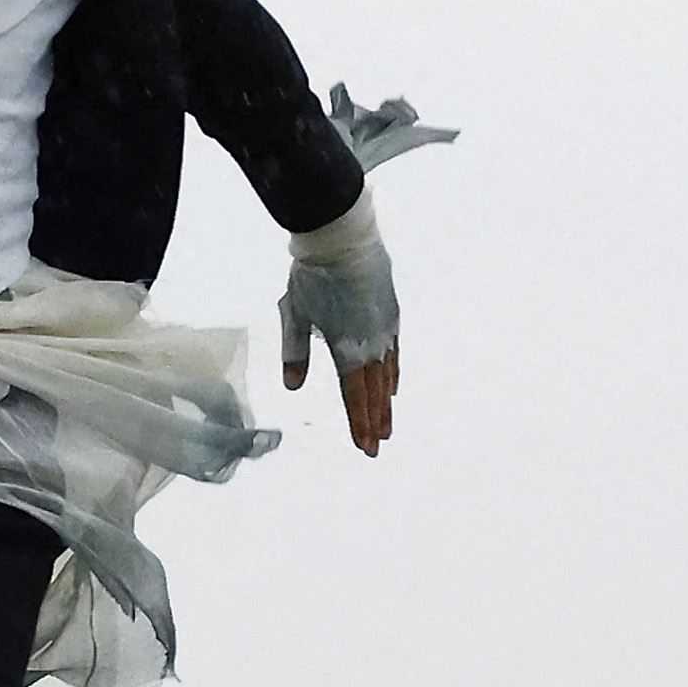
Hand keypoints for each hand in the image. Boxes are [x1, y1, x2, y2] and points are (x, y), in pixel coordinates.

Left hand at [278, 245, 402, 457]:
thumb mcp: (295, 316)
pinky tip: (393, 385)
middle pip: (373, 392)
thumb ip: (295, 353)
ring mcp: (384, 330)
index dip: (359, 424)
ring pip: (386, 375)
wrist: (343, 239)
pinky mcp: (391, 314)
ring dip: (385, 403)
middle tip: (377, 445)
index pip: (353, 397)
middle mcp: (370, 345)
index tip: (364, 446)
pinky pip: (394, 353)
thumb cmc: (313, 277)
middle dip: (375, 421)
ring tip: (387, 425)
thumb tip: (293, 386)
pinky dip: (393, 374)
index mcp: (346, 349)